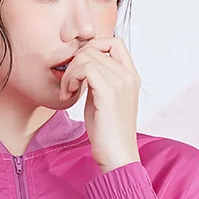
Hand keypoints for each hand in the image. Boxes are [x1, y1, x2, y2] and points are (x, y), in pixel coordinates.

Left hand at [60, 35, 141, 171]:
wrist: (117, 156)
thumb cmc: (107, 133)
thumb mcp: (102, 100)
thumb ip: (97, 80)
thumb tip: (80, 66)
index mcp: (131, 76)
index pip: (113, 42)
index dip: (91, 48)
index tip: (78, 69)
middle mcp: (129, 75)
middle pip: (94, 47)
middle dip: (74, 63)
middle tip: (68, 85)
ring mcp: (121, 82)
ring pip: (87, 56)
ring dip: (70, 72)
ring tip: (67, 92)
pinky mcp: (110, 91)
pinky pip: (85, 68)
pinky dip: (71, 78)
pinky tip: (68, 94)